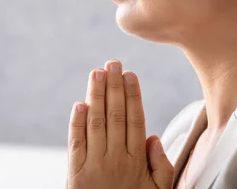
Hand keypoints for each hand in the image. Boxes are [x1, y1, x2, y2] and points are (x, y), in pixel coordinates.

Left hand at [66, 60, 173, 188]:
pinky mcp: (75, 174)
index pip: (135, 119)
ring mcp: (93, 165)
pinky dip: (76, 122)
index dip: (132, 95)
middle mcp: (115, 159)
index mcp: (136, 162)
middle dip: (114, 86)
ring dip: (95, 95)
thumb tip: (154, 136)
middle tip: (113, 62)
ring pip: (95, 122)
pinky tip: (79, 104)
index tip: (130, 74)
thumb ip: (162, 167)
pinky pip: (76, 143)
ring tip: (97, 73)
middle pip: (115, 115)